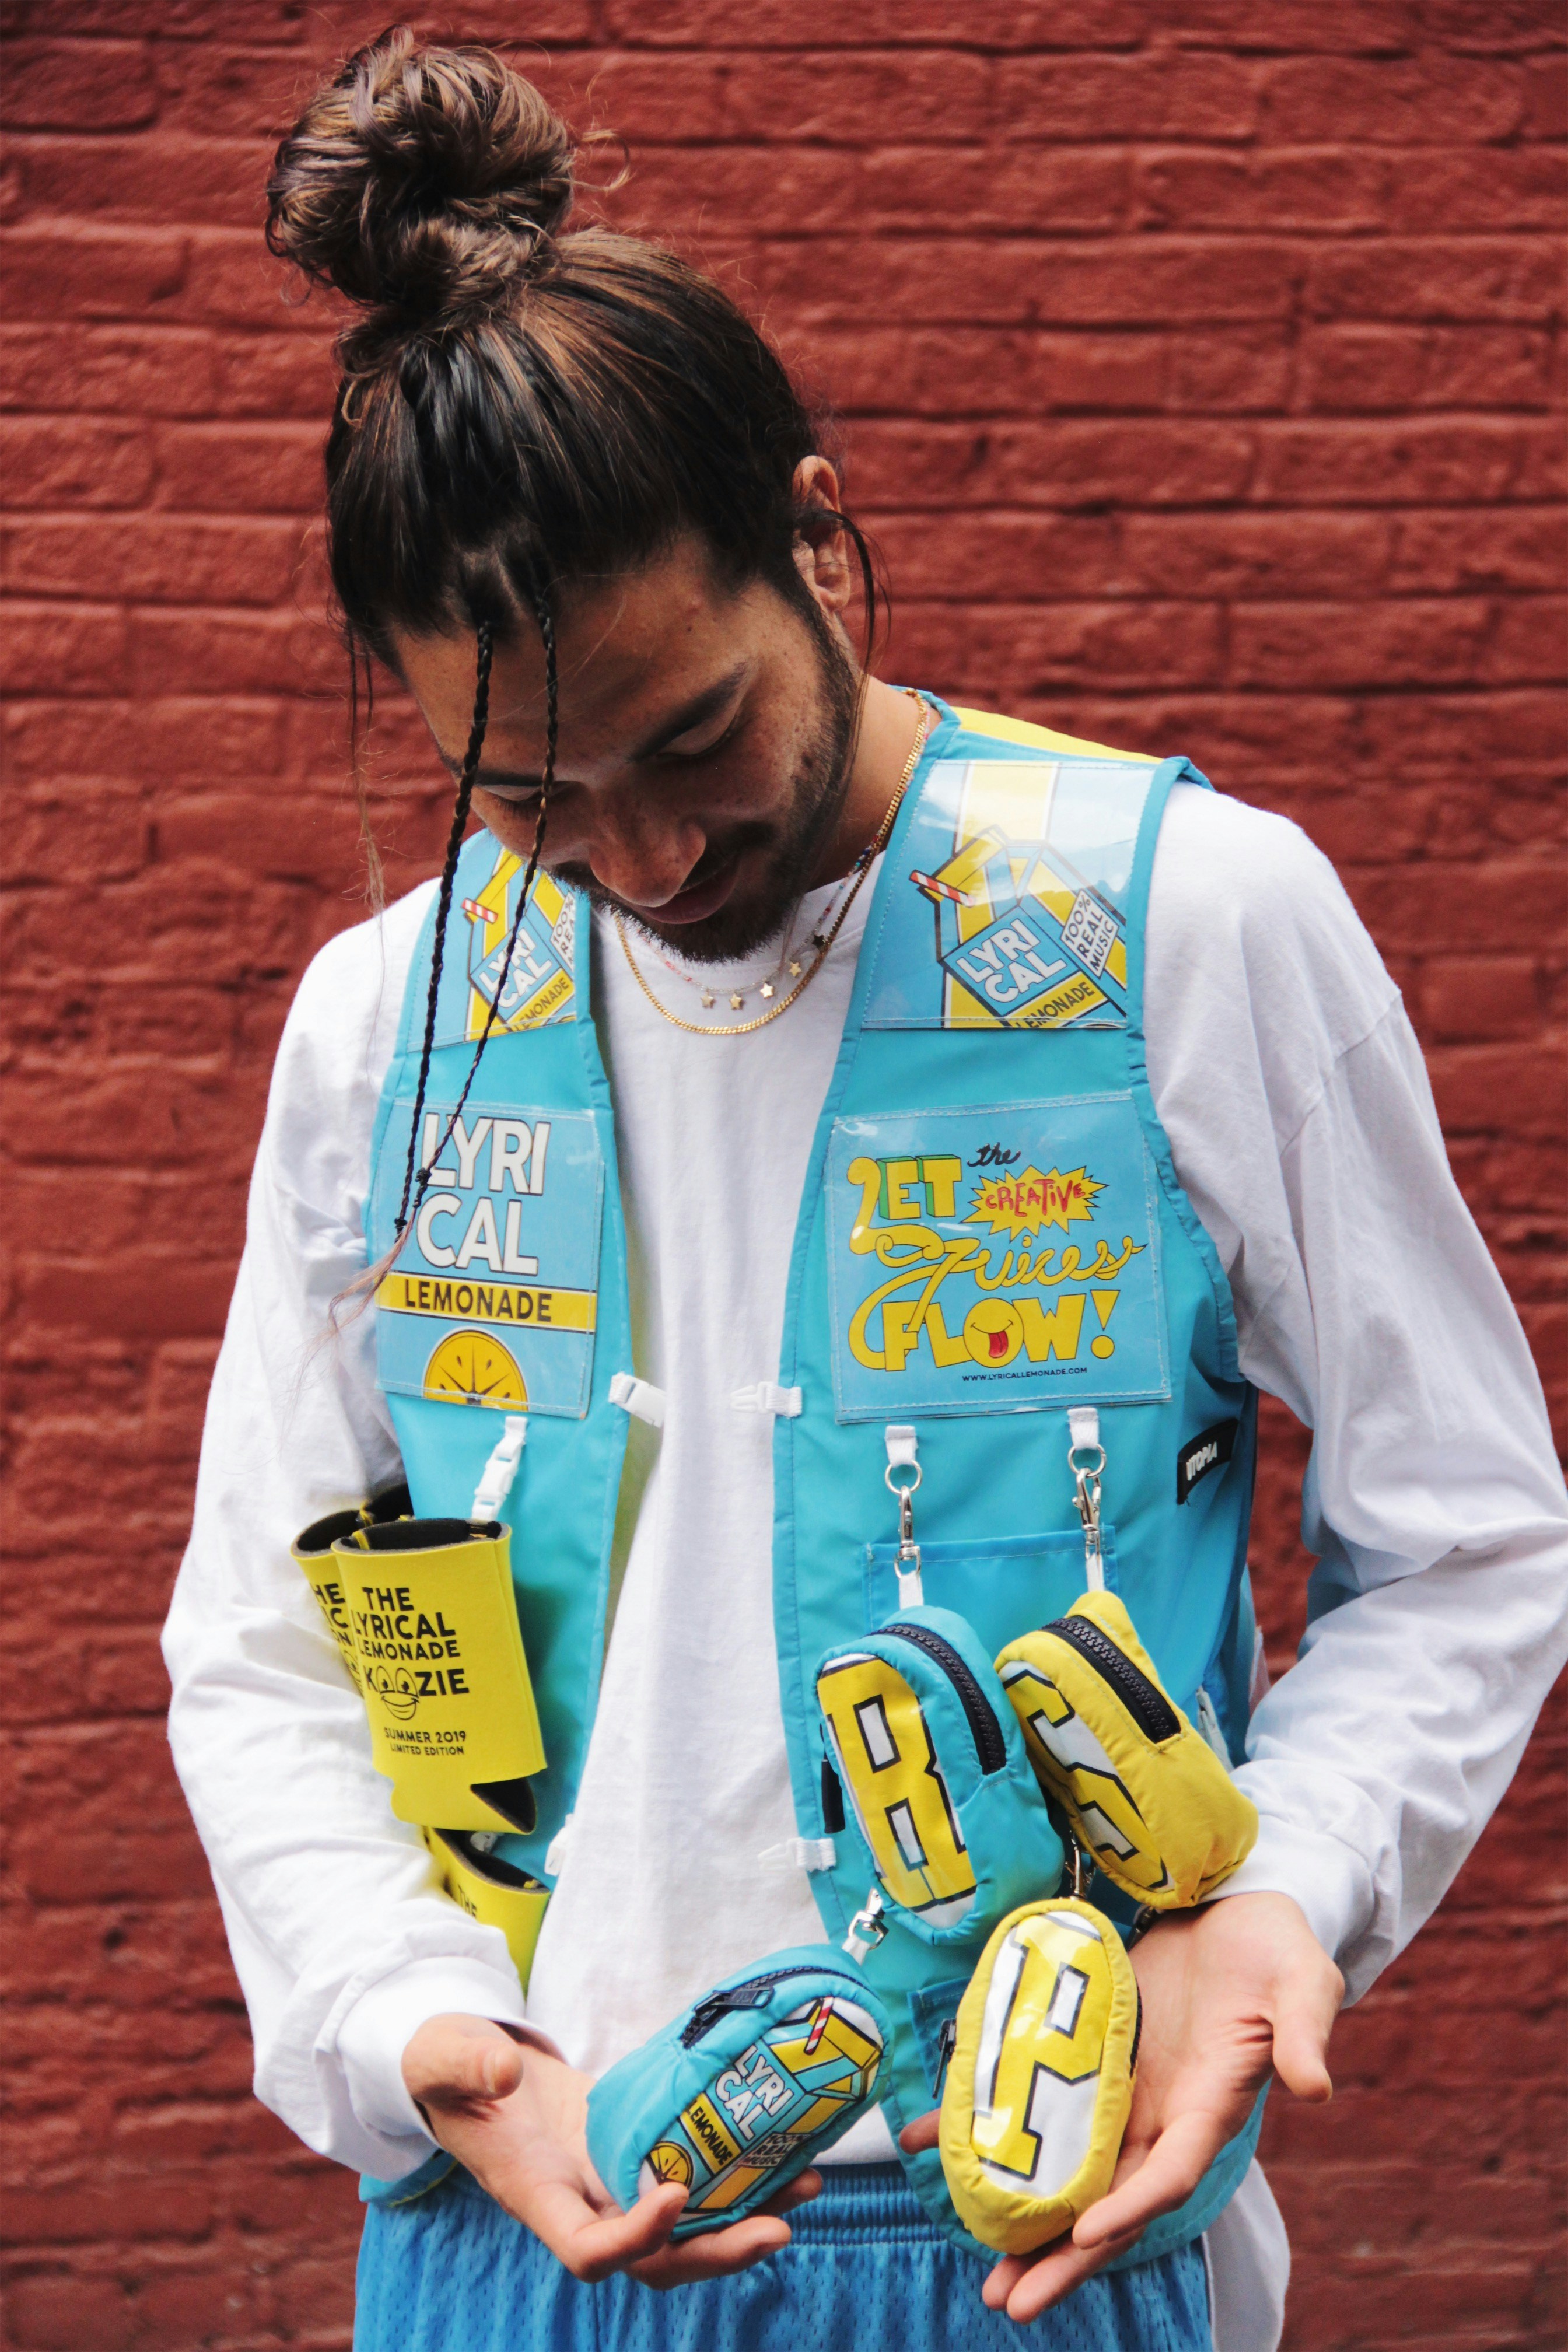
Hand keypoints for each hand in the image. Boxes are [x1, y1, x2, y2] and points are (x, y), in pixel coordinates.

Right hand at [402, 2013, 819, 2287]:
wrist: (472, 2066)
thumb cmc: (451, 2066)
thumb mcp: (446, 2056)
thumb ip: (467, 2064)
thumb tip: (504, 2073)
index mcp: (535, 2194)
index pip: (587, 2252)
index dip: (633, 2239)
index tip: (672, 2194)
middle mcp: (580, 2204)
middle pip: (654, 2263)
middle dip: (716, 2253)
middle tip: (778, 2230)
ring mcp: (611, 2183)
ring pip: (684, 2231)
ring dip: (744, 2217)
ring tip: (806, 2184)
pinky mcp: (634, 2151)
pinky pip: (691, 2180)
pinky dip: (736, 2175)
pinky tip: (782, 2150)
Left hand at [900, 1891, 1341, 2323]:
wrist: (1233, 1909)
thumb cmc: (1275, 1949)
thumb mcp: (1301, 1982)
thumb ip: (1304, 2032)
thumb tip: (1315, 2086)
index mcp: (1211, 2107)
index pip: (1168, 2173)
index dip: (1131, 2206)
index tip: (1087, 2235)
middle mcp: (1161, 2115)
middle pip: (1109, 2199)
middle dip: (1064, 2256)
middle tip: (1010, 2302)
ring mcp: (1121, 2092)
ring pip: (1069, 2170)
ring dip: (1026, 2218)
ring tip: (983, 2270)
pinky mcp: (1086, 2057)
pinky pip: (1034, 2101)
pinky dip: (983, 2122)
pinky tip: (933, 2142)